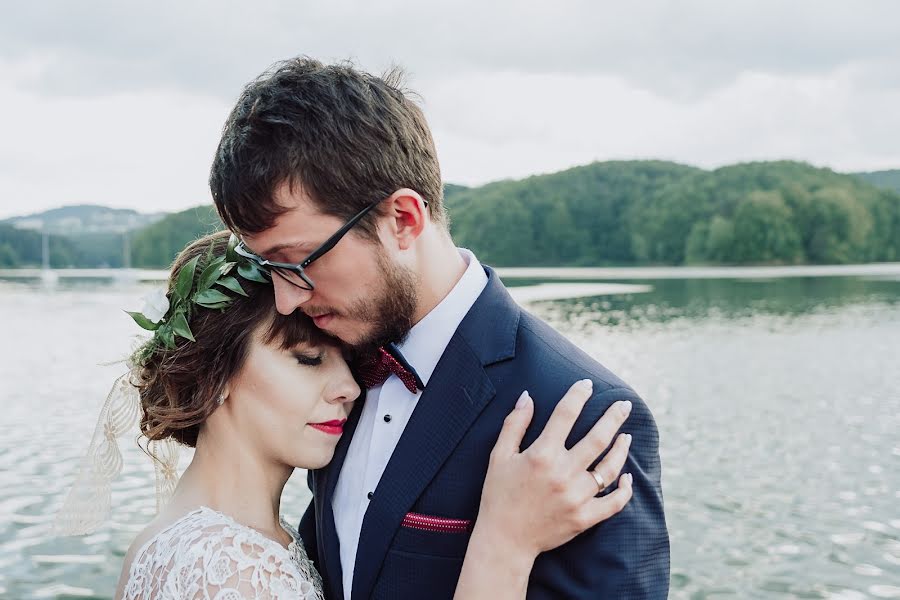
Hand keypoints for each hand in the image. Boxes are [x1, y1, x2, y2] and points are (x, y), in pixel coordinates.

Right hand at [474, 379, 632, 559]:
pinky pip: (613, 502)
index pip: (566, 415)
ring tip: (626, 436)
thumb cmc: (499, 495)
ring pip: (609, 468)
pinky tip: (627, 476)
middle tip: (625, 404)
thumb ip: (515, 424)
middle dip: (614, 417)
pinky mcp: (584, 518)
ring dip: (621, 449)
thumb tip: (527, 396)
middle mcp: (563, 473)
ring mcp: (576, 497)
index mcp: (541, 455)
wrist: (504, 539)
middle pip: (598, 438)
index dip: (578, 396)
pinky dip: (624, 489)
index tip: (587, 384)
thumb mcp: (499, 456)